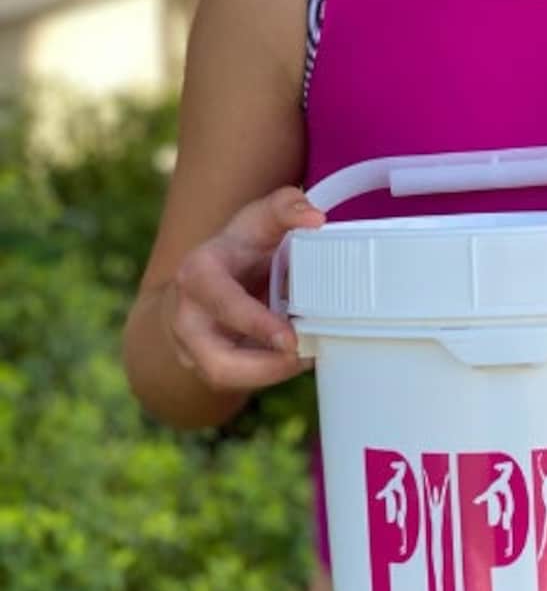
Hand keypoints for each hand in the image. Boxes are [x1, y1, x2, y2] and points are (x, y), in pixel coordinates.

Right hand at [166, 186, 325, 392]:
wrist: (210, 277)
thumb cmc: (241, 246)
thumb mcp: (260, 219)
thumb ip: (286, 207)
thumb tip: (316, 218)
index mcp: (198, 273)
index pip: (220, 301)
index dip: (254, 323)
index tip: (290, 338)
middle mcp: (186, 315)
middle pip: (215, 358)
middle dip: (262, 367)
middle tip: (305, 357)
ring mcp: (190, 345)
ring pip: (224, 378)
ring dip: (269, 375)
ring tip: (307, 357)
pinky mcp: (205, 366)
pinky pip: (235, 382)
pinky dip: (269, 374)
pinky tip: (297, 359)